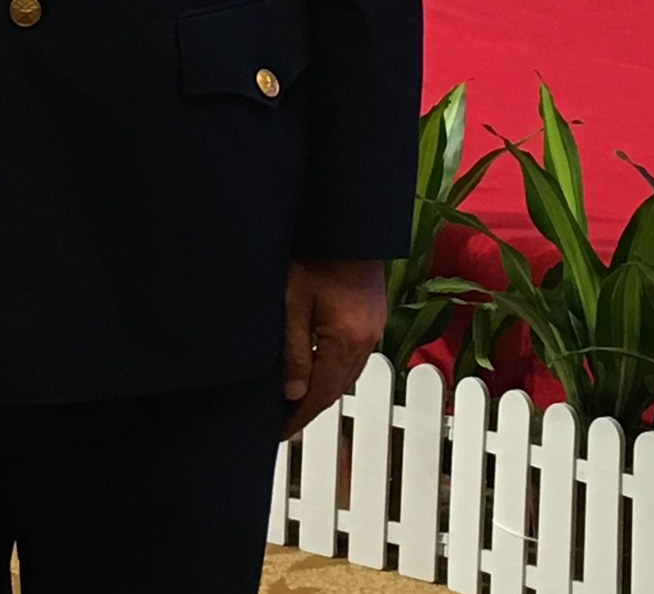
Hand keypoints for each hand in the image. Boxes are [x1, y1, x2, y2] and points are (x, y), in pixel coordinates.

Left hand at [280, 255, 385, 434]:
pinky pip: (354, 356)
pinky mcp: (372, 316)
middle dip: (311, 408)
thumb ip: (294, 350)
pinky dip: (334, 369)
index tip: (279, 431)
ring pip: (347, 374)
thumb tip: (293, 393)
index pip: (322, 394)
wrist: (346, 222)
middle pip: (338, 388)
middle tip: (284, 422)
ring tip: (296, 400)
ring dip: (324, 389)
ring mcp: (374, 327)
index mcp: (348, 340)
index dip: (299, 416)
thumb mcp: (292, 302)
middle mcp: (367, 338)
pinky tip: (317, 368)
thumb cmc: (316, 254)